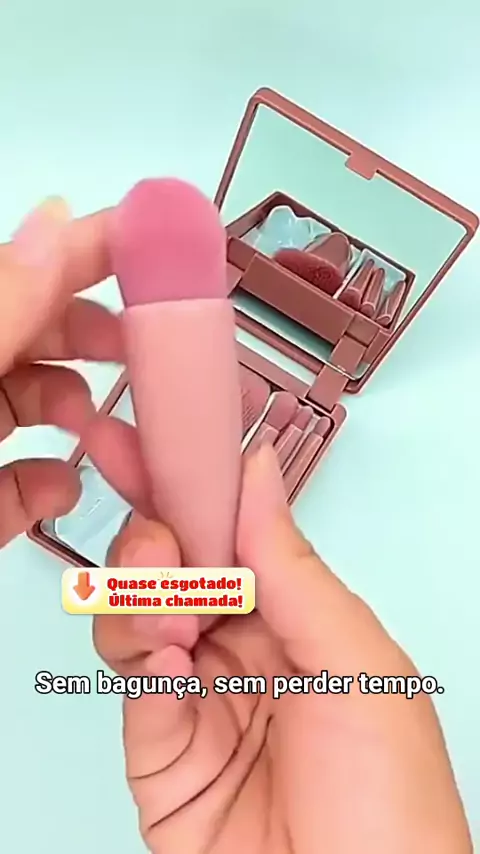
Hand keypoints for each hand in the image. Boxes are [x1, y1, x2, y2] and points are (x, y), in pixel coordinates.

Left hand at [0, 197, 121, 545]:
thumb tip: (57, 218)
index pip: (24, 274)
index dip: (87, 252)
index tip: (158, 248)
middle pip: (32, 335)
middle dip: (93, 341)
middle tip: (144, 356)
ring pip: (26, 408)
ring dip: (76, 415)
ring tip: (111, 436)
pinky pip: (11, 486)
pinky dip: (41, 486)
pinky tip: (59, 490)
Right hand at [94, 444, 471, 853]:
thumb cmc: (389, 806)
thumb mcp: (357, 662)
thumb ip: (293, 566)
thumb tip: (257, 471)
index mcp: (300, 620)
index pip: (236, 537)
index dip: (196, 491)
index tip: (156, 447)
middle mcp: (247, 651)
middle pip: (181, 567)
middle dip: (159, 535)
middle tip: (158, 532)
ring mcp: (200, 696)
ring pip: (141, 611)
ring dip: (144, 590)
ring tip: (168, 602)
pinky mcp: (160, 746)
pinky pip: (129, 675)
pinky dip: (134, 647)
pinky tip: (163, 649)